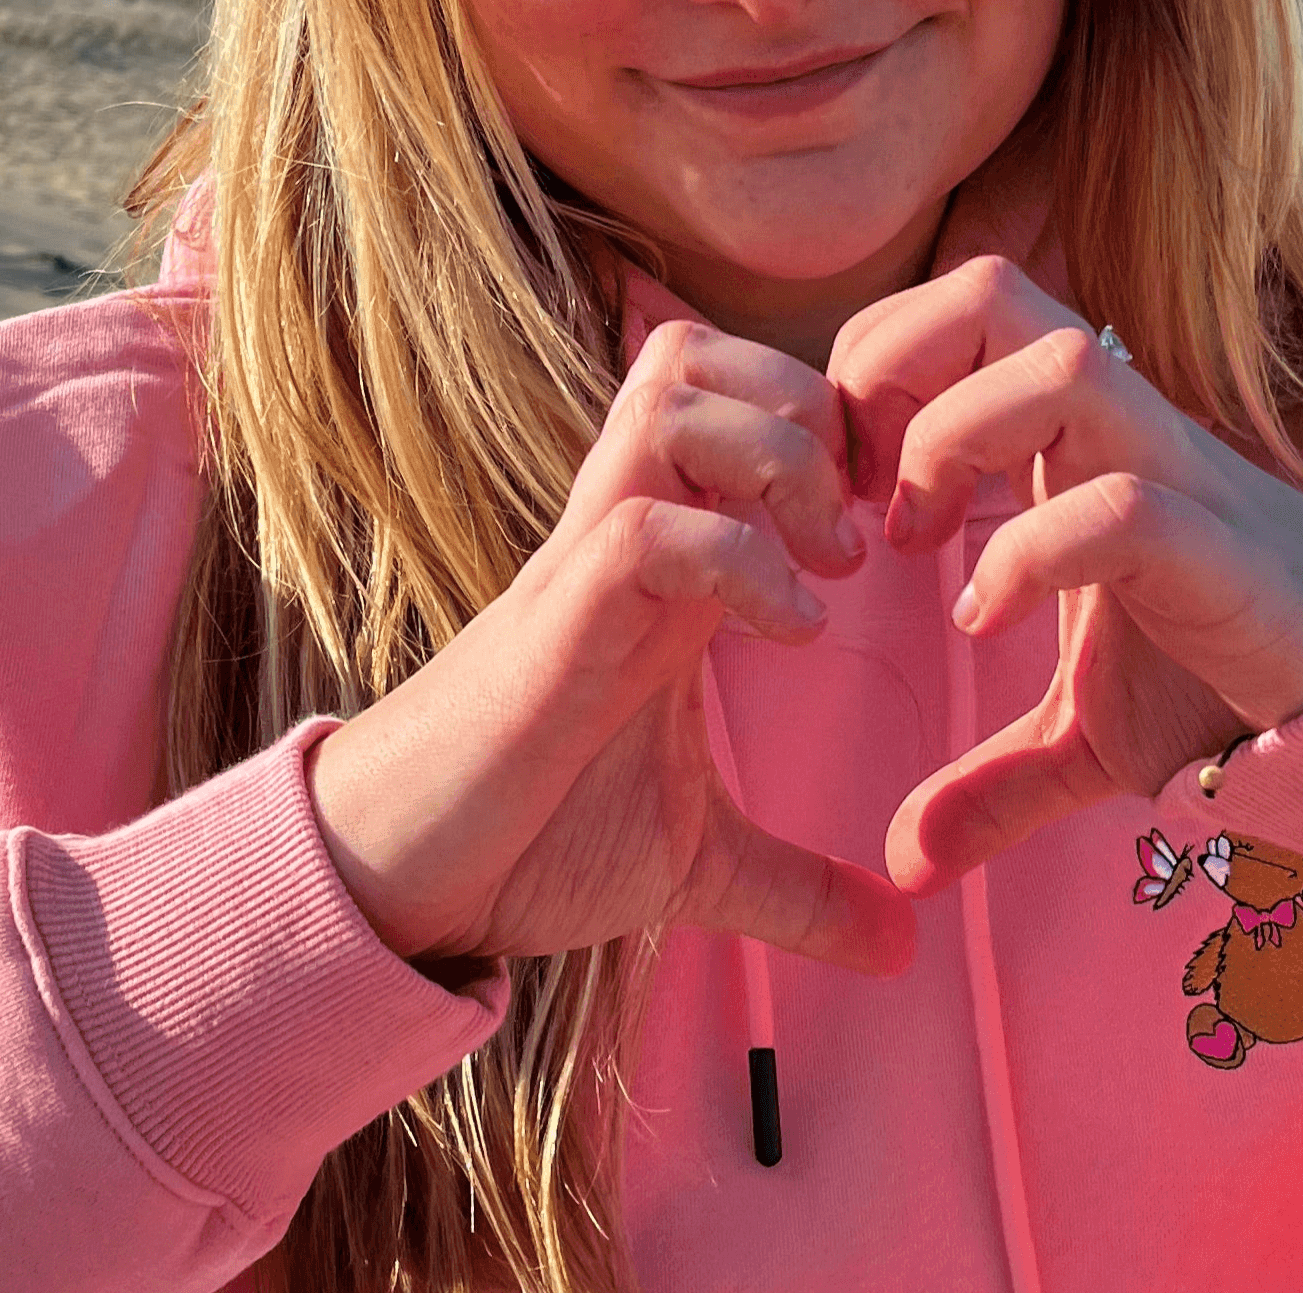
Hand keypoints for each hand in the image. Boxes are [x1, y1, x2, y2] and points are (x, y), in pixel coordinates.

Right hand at [310, 320, 916, 976]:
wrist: (400, 888)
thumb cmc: (531, 845)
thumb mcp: (697, 868)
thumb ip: (801, 890)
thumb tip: (901, 947)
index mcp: (663, 565)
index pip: (730, 396)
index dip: (827, 420)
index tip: (897, 519)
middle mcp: (621, 539)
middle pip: (695, 355)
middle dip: (806, 405)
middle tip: (866, 522)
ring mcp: (582, 571)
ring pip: (668, 402)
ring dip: (776, 458)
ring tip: (831, 565)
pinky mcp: (554, 628)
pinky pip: (642, 527)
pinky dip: (736, 559)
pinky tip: (791, 633)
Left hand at [830, 256, 1302, 897]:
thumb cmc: (1225, 688)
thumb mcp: (1083, 742)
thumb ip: (989, 787)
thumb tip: (907, 867)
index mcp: (1075, 439)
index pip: (960, 310)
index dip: (875, 366)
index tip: (842, 484)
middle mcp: (1122, 431)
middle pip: (992, 291)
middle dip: (893, 365)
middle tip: (860, 488)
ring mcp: (1176, 479)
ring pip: (1060, 364)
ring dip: (953, 441)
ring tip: (916, 541)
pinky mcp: (1219, 552)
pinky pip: (1119, 506)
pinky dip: (1029, 554)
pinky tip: (985, 619)